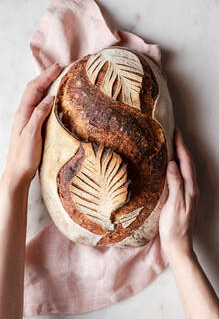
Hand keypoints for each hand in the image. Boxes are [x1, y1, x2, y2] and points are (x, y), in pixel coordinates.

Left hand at [2, 63, 61, 186]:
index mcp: (23, 114)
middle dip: (45, 77)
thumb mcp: (32, 135)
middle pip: (33, 90)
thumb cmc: (24, 157)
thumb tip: (49, 98)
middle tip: (58, 69)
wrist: (17, 173)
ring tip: (56, 78)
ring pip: (35, 97)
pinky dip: (45, 98)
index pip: (34, 89)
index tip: (57, 68)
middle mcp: (23, 114)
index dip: (45, 77)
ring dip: (45, 85)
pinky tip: (52, 99)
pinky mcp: (31, 126)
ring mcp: (27, 120)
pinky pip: (38, 106)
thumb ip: (39, 115)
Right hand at [159, 128, 199, 259]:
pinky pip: (184, 176)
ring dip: (182, 155)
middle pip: (189, 163)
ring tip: (175, 146)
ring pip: (188, 169)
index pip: (186, 162)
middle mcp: (192, 189)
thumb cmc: (174, 226)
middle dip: (183, 147)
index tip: (176, 133)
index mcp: (190, 188)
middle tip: (176, 135)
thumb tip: (172, 164)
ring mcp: (189, 193)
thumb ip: (175, 184)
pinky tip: (174, 166)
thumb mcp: (174, 204)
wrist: (178, 243)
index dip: (181, 146)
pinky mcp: (184, 197)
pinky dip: (180, 166)